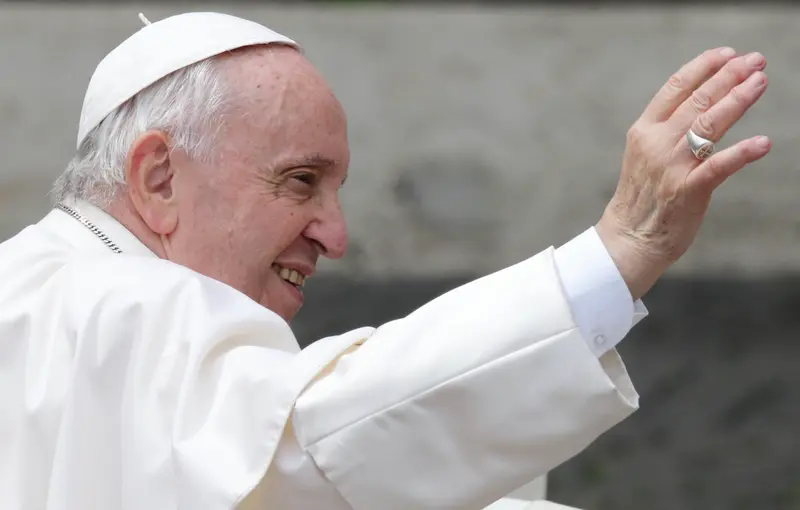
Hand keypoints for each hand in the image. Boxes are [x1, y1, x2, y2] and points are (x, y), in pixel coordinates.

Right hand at [596, 47, 770, 299]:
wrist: (629, 239)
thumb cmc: (642, 199)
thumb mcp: (645, 156)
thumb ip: (667, 132)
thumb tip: (698, 107)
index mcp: (643, 131)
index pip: (675, 88)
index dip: (703, 67)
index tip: (727, 54)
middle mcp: (656, 143)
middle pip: (697, 100)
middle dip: (729, 77)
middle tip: (754, 61)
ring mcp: (671, 166)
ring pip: (709, 124)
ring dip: (738, 100)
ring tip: (760, 82)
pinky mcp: (687, 191)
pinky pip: (718, 167)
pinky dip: (741, 153)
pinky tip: (762, 143)